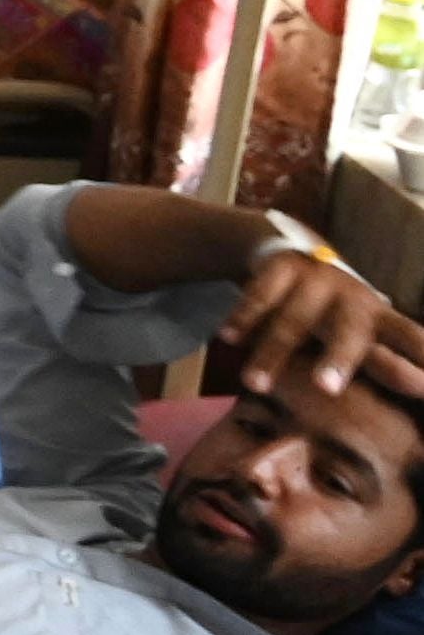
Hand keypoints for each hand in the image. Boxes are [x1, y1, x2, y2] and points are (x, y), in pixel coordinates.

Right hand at [221, 247, 423, 406]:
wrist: (292, 246)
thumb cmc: (332, 310)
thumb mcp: (360, 330)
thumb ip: (382, 362)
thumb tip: (419, 389)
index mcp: (380, 316)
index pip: (411, 339)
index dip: (417, 363)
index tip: (419, 388)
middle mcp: (353, 296)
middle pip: (350, 329)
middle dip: (339, 356)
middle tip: (325, 387)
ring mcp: (317, 278)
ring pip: (295, 319)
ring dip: (272, 352)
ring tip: (253, 384)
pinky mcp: (282, 266)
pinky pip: (260, 295)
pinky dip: (244, 317)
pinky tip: (229, 338)